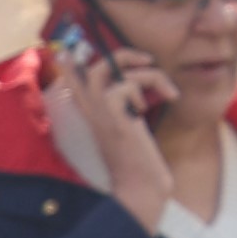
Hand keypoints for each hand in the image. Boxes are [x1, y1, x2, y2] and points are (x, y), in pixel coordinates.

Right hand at [42, 48, 172, 226]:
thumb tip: (137, 86)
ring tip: (166, 90)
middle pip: (93, 65)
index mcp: (91, 112)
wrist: (140, 185)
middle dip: (123, 55)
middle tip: (147, 61)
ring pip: (108, 69)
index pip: (70, 79)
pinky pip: (125, 86)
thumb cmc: (138, 159)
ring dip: (146, 73)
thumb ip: (126, 106)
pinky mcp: (114, 118)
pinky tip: (149, 110)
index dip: (72, 62)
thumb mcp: (129, 127)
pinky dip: (147, 90)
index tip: (77, 52)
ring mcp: (99, 114)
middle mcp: (89, 110)